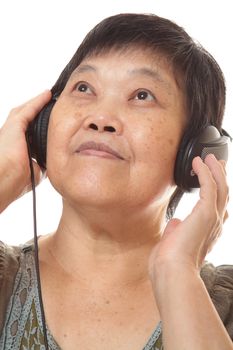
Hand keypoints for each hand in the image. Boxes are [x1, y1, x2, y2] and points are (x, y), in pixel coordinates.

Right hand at [0, 90, 51, 211]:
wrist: (4, 180)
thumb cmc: (14, 181)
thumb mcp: (34, 173)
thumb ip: (43, 164)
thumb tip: (52, 161)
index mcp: (14, 150)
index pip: (27, 134)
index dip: (37, 128)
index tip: (50, 123)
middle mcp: (10, 138)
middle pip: (25, 120)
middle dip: (37, 112)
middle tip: (51, 104)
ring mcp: (10, 130)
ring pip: (25, 112)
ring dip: (37, 104)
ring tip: (49, 97)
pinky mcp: (14, 126)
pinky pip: (28, 110)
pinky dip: (38, 101)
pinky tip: (47, 95)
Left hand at [149, 154, 228, 273]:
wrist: (172, 271)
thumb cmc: (170, 263)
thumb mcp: (174, 243)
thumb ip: (177, 231)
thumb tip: (176, 223)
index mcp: (208, 233)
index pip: (218, 209)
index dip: (218, 194)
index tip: (214, 182)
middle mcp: (215, 225)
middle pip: (223, 194)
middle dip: (221, 177)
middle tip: (218, 163)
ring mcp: (212, 218)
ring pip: (220, 187)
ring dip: (215, 170)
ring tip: (210, 157)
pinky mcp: (206, 212)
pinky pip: (209, 185)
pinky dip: (205, 172)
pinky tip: (198, 163)